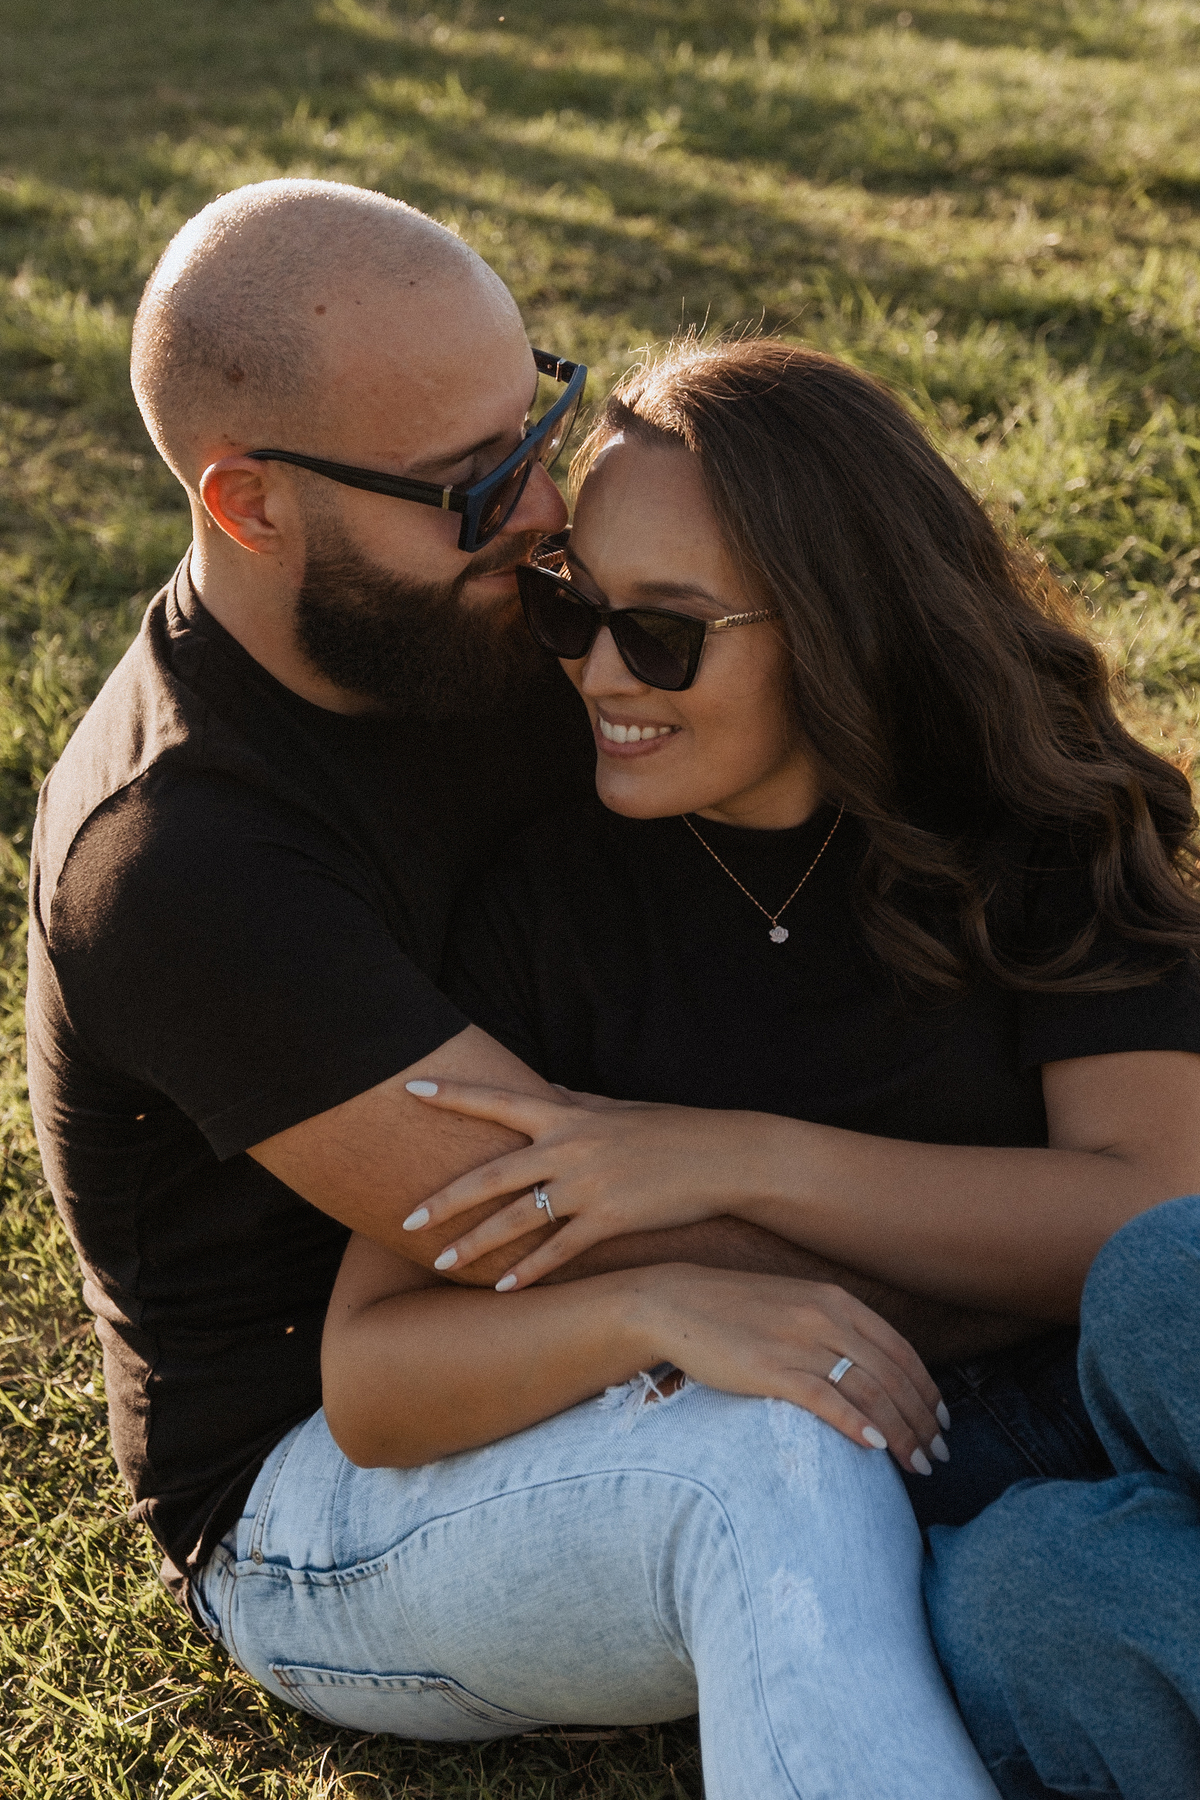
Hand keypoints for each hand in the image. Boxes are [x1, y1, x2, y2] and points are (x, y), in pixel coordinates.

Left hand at [401, 1078, 768, 1286]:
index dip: (452, 1094)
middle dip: (444, 1200)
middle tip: (405, 1221)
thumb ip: (573, 1101)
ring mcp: (588, 1186)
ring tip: (441, 1264)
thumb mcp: (616, 1108)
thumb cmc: (669, 1130)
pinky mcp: (611, 1220)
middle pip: (491, 1176)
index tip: (410, 1089)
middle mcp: (569, 1147)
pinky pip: (558, 1251)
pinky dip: (529, 1272)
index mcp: (567, 1114)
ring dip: (474, 1244)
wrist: (723, 1156)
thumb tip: (542, 1087)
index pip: (497, 1100)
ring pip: (517, 1220)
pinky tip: (504, 1289)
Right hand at [637, 1264, 950, 1476]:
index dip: (928, 1390)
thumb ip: (834, 1330)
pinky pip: (826, 1400)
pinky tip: (877, 1446)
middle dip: (924, 1420)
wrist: (675, 1302)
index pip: (900, 1351)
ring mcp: (799, 1342)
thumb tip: (870, 1372)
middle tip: (939, 1456)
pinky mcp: (771, 1368)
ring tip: (918, 1464)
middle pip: (893, 1376)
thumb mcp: (795, 1304)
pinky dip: (857, 1424)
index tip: (942, 1422)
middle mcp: (825, 1318)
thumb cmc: (735, 1310)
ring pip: (869, 1391)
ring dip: (902, 1432)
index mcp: (836, 1301)